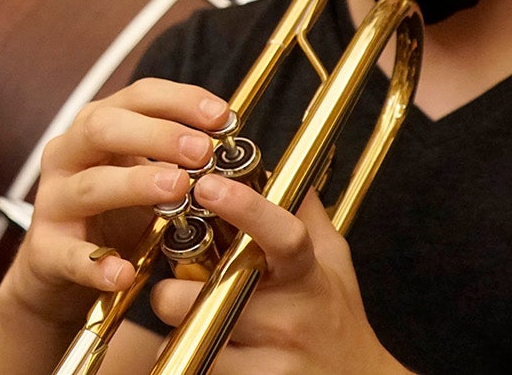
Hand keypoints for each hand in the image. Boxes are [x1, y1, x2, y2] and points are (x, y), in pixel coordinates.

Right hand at [0, 78, 229, 329]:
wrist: (58, 268)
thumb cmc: (111, 214)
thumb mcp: (143, 176)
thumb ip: (177, 160)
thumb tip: (231, 148)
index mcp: (94, 128)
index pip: (136, 97)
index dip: (178, 100)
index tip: (221, 115)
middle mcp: (67, 156)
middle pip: (103, 128)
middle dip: (156, 135)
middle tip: (202, 151)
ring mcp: (53, 202)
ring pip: (89, 185)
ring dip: (134, 184)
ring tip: (177, 189)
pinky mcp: (46, 250)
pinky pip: (70, 256)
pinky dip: (96, 264)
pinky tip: (124, 272)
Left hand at [149, 177, 407, 373]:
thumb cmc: (334, 314)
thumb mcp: (330, 259)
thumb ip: (303, 209)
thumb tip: (283, 157)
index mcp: (307, 275)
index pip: (283, 235)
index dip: (246, 208)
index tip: (207, 182)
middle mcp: (291, 316)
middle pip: (213, 289)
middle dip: (178, 282)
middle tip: (178, 275)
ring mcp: (274, 358)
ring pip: (196, 330)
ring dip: (177, 318)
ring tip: (185, 310)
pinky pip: (198, 364)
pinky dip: (186, 351)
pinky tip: (199, 342)